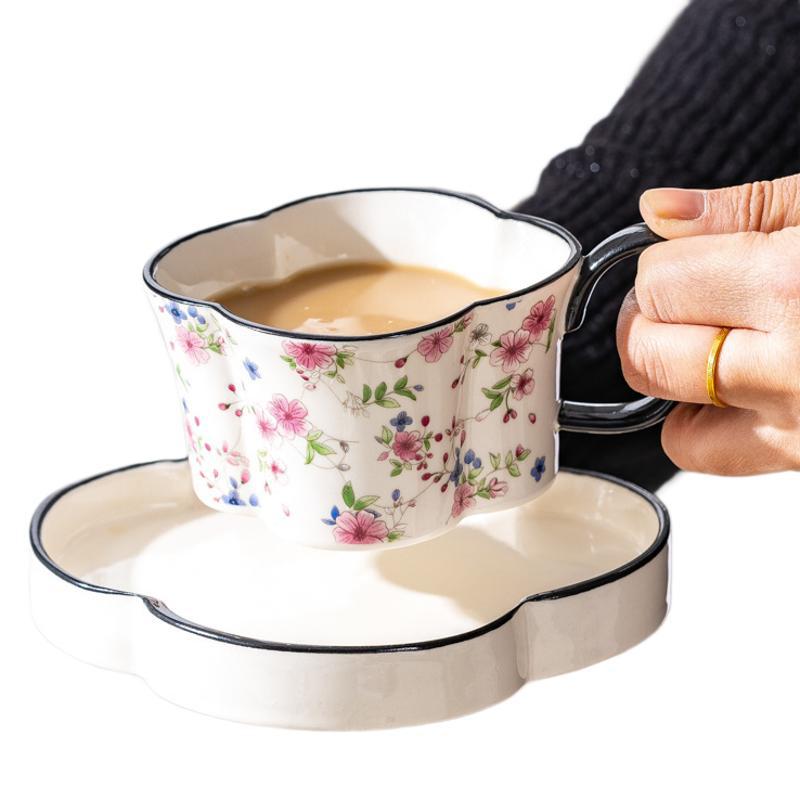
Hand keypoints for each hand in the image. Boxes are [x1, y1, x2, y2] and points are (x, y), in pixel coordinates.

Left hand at [617, 175, 799, 474]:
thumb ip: (747, 210)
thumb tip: (657, 209)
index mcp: (793, 287)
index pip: (658, 285)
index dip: (664, 270)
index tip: (693, 264)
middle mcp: (790, 371)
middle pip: (647, 358)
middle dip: (652, 325)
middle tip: (696, 303)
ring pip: (669, 428)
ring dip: (674, 381)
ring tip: (726, 344)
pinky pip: (712, 458)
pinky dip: (708, 427)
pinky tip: (745, 387)